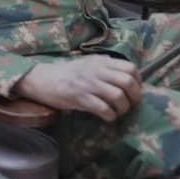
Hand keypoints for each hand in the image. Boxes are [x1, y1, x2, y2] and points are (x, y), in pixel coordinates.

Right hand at [13, 57, 140, 121]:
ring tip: (118, 112)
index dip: (137, 82)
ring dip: (123, 108)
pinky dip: (110, 115)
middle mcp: (96, 70)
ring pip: (118, 96)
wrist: (42, 78)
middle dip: (134, 97)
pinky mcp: (79, 97)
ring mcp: (88, 84)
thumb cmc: (67, 73)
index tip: (133, 91)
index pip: (130, 68)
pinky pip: (103, 108)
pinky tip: (108, 117)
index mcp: (101, 61)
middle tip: (130, 105)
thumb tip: (127, 75)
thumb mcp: (88, 64)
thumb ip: (106, 67)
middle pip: (127, 82)